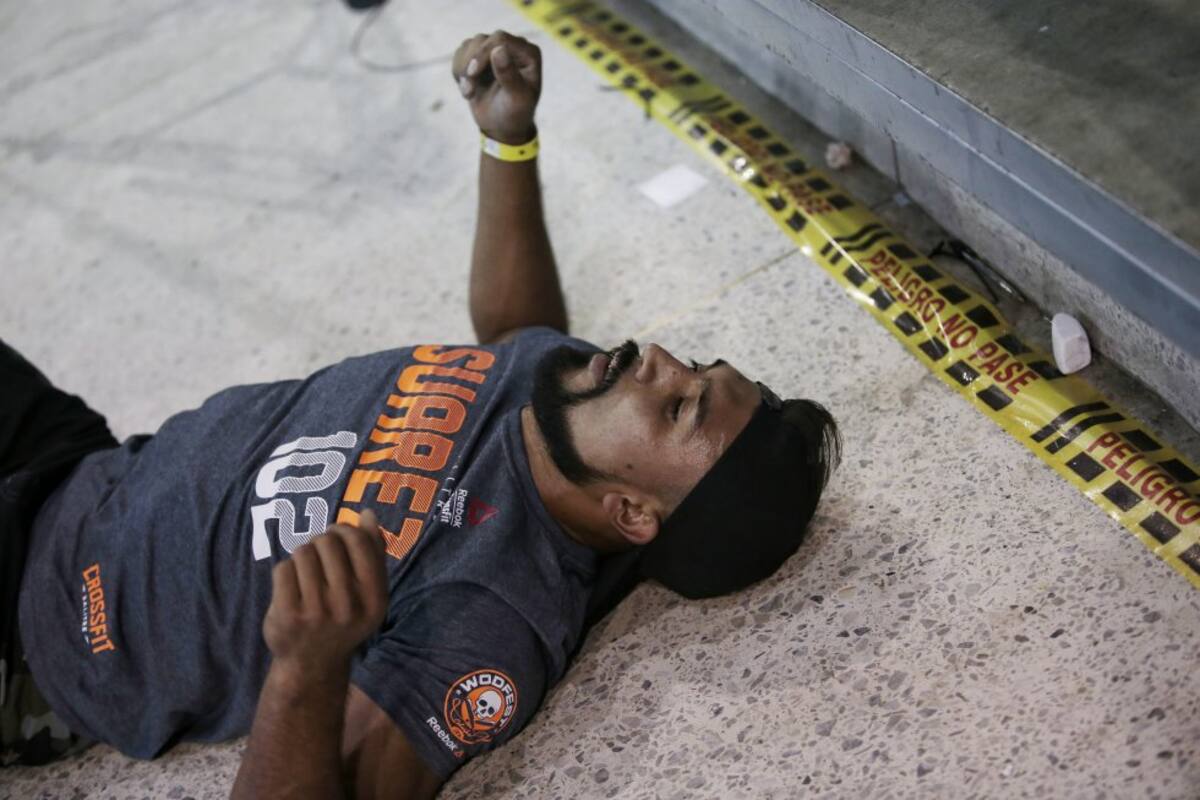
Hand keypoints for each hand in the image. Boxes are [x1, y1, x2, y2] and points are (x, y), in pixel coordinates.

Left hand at [262, 510, 387, 676]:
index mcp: (374, 598)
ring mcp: (317, 613)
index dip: (344, 530)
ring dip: (302, 556)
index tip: (336, 536)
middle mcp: (348, 607)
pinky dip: (285, 572)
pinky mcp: (288, 616)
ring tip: (306, 573)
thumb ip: (373, 552)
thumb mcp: (368, 591)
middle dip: (320, 542)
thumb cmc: (343, 617)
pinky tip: (291, 587)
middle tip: (319, 556)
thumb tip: (367, 514)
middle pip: (328, 543)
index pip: (358, 542)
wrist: (313, 664)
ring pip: (303, 553)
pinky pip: (283, 569)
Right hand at [452, 31, 541, 143]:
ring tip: (469, 93)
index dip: (482, 54)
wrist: (502, 127)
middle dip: (471, 64)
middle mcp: (513, 47)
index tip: (472, 74)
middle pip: (482, 40)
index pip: (500, 39)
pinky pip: (461, 53)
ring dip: (463, 70)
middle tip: (468, 90)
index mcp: (528, 54)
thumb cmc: (514, 114)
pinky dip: (458, 70)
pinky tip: (467, 88)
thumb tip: (499, 49)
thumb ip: (509, 75)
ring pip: (469, 45)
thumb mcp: (516, 99)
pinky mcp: (480, 55)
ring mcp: (495, 49)